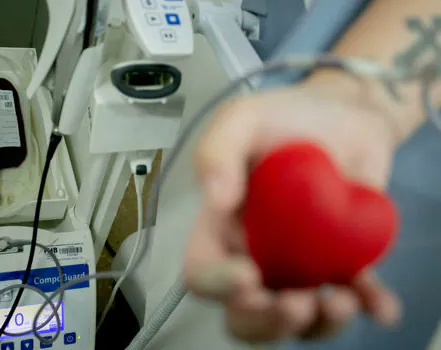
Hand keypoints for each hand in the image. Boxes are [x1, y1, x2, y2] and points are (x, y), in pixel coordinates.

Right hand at [184, 80, 402, 342]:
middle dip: (268, 322)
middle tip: (295, 303)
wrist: (342, 114)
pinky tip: (381, 305)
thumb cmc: (284, 116)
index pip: (203, 271)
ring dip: (320, 324)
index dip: (218, 284)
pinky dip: (369, 306)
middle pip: (246, 312)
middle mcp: (255, 254)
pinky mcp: (342, 261)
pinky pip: (354, 295)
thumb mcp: (242, 119)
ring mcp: (299, 263)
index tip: (248, 275)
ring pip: (298, 317)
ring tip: (342, 299)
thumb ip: (216, 150)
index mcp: (222, 228)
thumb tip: (215, 199)